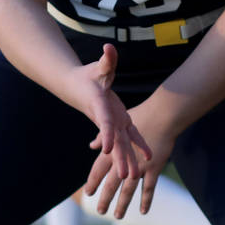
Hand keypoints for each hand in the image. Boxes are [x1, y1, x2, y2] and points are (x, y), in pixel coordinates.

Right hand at [72, 44, 152, 216]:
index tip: (107, 148)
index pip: (103, 122)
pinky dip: (139, 146)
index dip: (106, 134)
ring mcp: (113, 122)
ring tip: (135, 177)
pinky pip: (130, 137)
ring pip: (122, 145)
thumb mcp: (98, 66)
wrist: (76, 87)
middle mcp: (106, 119)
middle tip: (126, 175)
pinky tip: (148, 159)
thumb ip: (106, 60)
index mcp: (99, 106)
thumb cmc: (87, 75)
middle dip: (120, 158)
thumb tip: (109, 47)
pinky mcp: (120, 122)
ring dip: (128, 160)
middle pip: (114, 141)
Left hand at [84, 121, 172, 219]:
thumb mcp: (119, 125)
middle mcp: (125, 161)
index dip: (92, 182)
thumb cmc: (141, 116)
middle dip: (105, 198)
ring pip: (129, 190)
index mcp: (114, 151)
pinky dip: (146, 200)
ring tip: (117, 216)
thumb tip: (92, 145)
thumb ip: (104, 137)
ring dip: (122, 204)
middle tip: (100, 211)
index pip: (98, 170)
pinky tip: (143, 211)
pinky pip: (149, 188)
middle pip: (112, 184)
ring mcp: (140, 167)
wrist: (162, 116)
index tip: (87, 192)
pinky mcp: (154, 168)